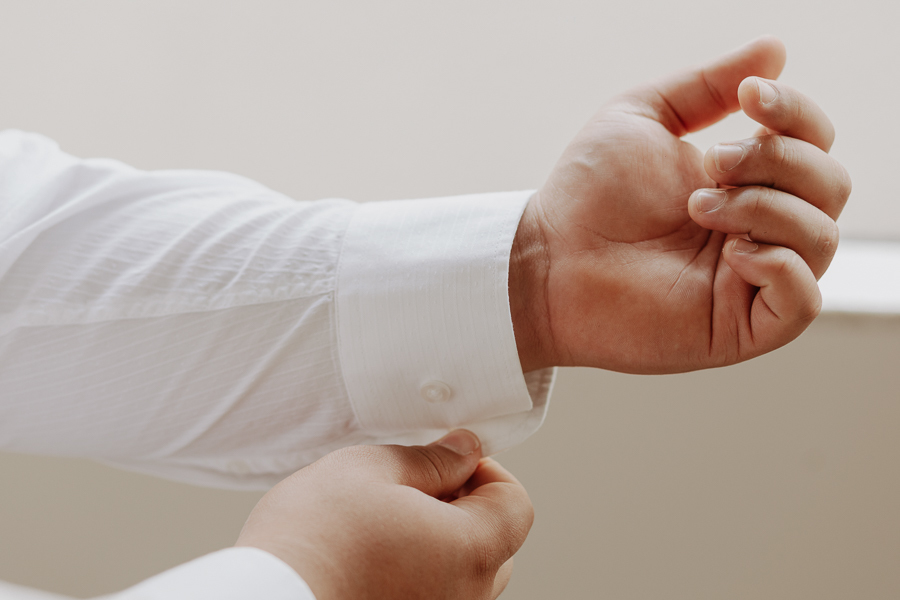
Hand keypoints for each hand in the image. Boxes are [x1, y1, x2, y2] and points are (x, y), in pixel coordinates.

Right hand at [235, 430, 531, 599]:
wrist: (261, 599)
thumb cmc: (314, 535)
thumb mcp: (373, 469)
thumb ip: (432, 459)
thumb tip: (466, 450)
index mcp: (471, 550)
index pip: (516, 505)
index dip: (486, 472)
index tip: (447, 461)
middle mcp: (464, 596)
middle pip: (495, 543)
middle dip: (465, 506)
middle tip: (412, 486)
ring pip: (463, 573)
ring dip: (439, 540)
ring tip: (385, 520)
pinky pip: (432, 593)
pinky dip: (417, 569)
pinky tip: (372, 553)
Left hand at [511, 36, 850, 373]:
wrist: (547, 258)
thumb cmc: (587, 193)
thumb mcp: (644, 116)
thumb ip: (707, 85)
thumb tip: (774, 51)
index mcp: (743, 181)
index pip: (813, 144)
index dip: (796, 113)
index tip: (749, 95)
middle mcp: (757, 228)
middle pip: (829, 185)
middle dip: (776, 160)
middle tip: (709, 165)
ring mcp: (751, 279)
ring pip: (822, 237)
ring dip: (765, 207)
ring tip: (698, 207)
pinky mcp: (740, 327)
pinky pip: (804, 302)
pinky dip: (782, 266)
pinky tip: (732, 253)